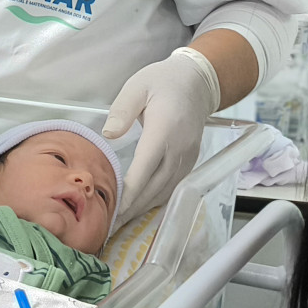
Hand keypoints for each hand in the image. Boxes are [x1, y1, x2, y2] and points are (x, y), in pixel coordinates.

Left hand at [103, 47, 220, 223]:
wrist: (198, 82)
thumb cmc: (164, 81)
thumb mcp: (138, 85)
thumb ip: (123, 109)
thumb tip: (109, 134)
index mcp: (164, 130)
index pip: (145, 168)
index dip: (130, 192)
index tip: (114, 209)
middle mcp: (179, 148)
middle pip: (155, 186)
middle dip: (132, 208)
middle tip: (109, 225)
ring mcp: (187, 157)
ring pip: (165, 190)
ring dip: (144, 208)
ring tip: (121, 222)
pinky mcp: (190, 160)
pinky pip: (173, 186)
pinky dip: (157, 199)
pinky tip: (140, 207)